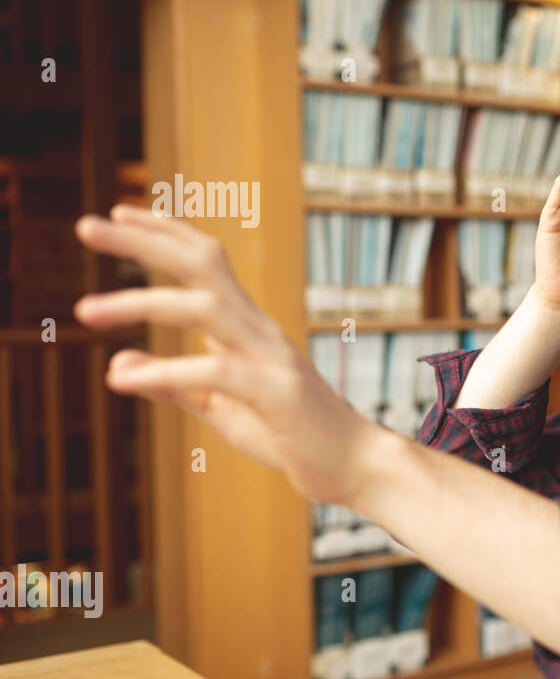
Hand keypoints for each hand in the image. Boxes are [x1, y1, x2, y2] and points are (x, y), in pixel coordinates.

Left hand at [73, 205, 388, 507]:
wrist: (355, 466)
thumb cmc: (292, 435)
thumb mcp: (221, 407)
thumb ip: (174, 385)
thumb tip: (116, 365)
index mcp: (248, 327)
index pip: (206, 262)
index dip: (164, 232)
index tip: (118, 212)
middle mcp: (259, 330)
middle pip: (203, 265)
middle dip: (144, 241)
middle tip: (86, 224)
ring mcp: (272, 356)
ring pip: (205, 307)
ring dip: (142, 301)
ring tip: (85, 310)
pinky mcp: (277, 392)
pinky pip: (215, 371)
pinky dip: (164, 372)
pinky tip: (120, 380)